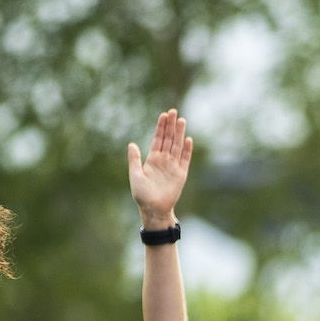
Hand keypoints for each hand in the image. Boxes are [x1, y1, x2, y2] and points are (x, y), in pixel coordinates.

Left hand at [127, 109, 192, 228]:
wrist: (153, 208)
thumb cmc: (142, 194)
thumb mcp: (135, 175)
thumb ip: (134, 159)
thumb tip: (131, 144)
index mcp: (152, 159)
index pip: (158, 139)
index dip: (161, 127)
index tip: (163, 115)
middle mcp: (164, 160)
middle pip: (168, 139)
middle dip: (171, 125)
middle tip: (173, 111)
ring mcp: (173, 166)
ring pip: (177, 146)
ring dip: (179, 133)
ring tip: (181, 120)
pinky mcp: (181, 174)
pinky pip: (185, 159)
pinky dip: (186, 150)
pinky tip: (188, 139)